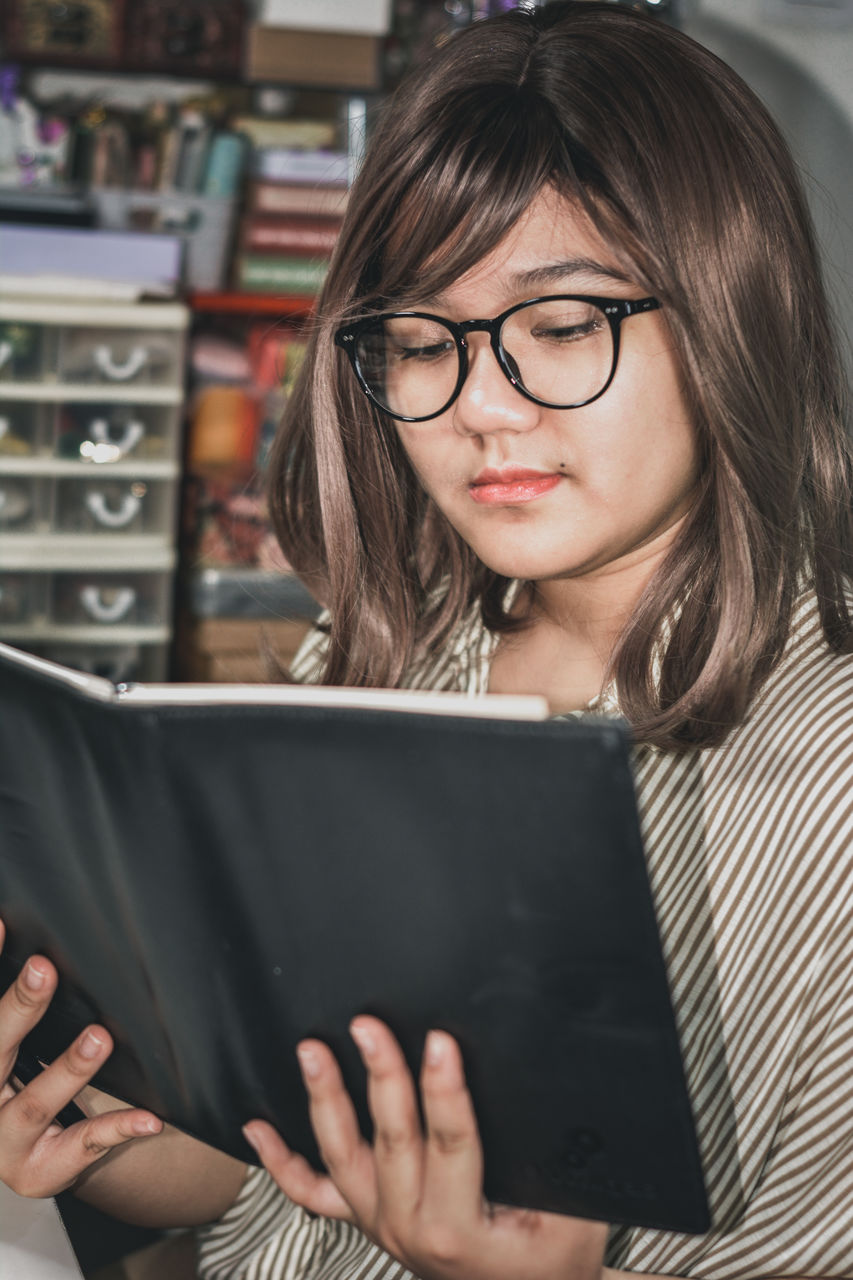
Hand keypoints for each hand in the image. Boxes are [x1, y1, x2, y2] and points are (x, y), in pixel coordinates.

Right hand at [0, 919, 161, 1198]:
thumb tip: (28, 929)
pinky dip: (117, 1129)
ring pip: (34, 1105)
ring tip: (99, 1038)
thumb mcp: (17, 1041)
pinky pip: (83, 1146)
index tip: (2, 924)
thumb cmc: (26, 1078)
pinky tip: (148, 1119)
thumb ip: (24, 1004)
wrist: (39, 1154)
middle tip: (42, 969)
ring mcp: (3, 1143)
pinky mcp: (39, 1173)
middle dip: (17, 1010)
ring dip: (67, 1069)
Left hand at [244, 1016, 608, 1279]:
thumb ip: (552, 1160)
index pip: (451, 1143)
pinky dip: (281, 1162)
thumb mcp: (570, 1212)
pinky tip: (257, 1127)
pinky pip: (313, 1196)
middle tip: (369, 1026)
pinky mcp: (367, 1221)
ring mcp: (380, 1226)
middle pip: (391, 1140)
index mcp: (461, 1228)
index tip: (440, 1041)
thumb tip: (542, 1090)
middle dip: (380, 1076)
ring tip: (312, 1052)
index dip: (444, 1089)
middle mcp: (410, 1228)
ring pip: (342, 1158)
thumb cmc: (552, 1259)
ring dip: (325, 1100)